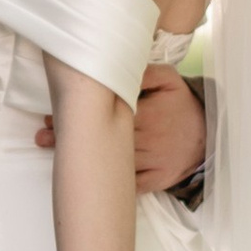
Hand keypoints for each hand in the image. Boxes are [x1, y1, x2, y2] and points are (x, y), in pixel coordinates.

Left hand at [36, 64, 206, 194]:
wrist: (208, 137)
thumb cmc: (182, 105)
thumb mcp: (171, 80)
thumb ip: (147, 72)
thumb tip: (121, 65)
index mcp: (148, 114)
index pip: (109, 114)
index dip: (81, 116)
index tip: (52, 115)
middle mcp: (148, 139)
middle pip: (105, 140)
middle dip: (72, 138)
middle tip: (42, 136)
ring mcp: (152, 162)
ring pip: (114, 165)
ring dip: (84, 162)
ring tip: (56, 157)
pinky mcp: (156, 180)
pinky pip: (131, 185)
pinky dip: (110, 183)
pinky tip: (86, 180)